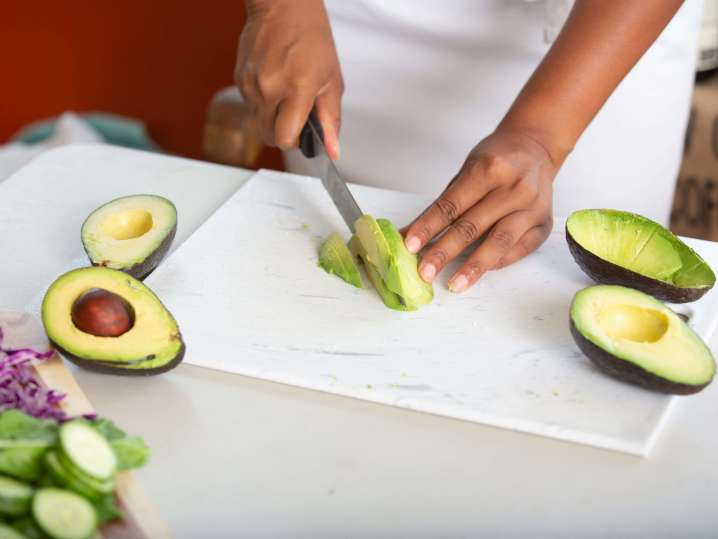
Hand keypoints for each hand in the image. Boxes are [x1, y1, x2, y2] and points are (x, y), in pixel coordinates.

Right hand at [235, 0, 342, 158]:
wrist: (283, 7)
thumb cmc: (311, 38)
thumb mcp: (331, 81)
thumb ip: (331, 119)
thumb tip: (332, 150)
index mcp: (296, 88)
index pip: (285, 139)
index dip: (294, 142)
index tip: (302, 134)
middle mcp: (269, 88)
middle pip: (269, 137)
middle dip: (283, 133)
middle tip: (296, 117)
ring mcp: (251, 84)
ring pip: (258, 123)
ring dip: (272, 118)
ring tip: (286, 94)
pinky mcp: (239, 80)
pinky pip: (250, 107)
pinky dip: (263, 103)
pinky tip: (274, 84)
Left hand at [403, 129, 558, 292]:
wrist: (536, 148)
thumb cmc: (496, 159)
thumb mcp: (466, 171)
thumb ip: (442, 204)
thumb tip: (409, 234)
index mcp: (489, 169)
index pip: (451, 205)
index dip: (428, 227)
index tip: (410, 246)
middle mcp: (514, 188)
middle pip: (472, 227)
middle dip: (444, 252)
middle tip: (425, 273)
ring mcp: (532, 208)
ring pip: (498, 243)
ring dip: (473, 267)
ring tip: (454, 284)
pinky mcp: (544, 224)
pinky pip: (518, 250)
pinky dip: (496, 263)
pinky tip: (478, 272)